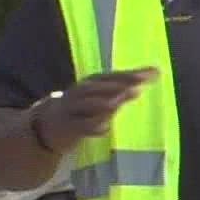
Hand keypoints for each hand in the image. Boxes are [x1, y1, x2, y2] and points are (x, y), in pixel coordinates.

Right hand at [37, 68, 158, 150]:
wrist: (46, 127)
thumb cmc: (81, 110)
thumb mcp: (99, 97)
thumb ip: (121, 90)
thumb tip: (149, 79)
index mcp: (89, 84)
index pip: (110, 76)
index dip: (130, 73)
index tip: (153, 72)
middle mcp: (79, 93)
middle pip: (98, 86)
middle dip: (119, 84)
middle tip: (140, 85)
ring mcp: (71, 109)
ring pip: (86, 104)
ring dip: (104, 101)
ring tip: (121, 100)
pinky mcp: (67, 128)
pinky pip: (80, 126)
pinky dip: (92, 126)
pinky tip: (106, 128)